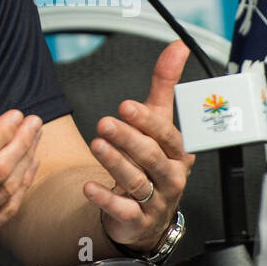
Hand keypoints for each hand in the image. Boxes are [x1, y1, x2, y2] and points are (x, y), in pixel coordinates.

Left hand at [85, 40, 194, 252]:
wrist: (149, 211)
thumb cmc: (154, 160)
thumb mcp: (159, 122)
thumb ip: (166, 84)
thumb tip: (178, 46)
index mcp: (178, 151)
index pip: (167, 135)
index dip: (147, 121)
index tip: (126, 106)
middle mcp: (170, 176)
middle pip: (151, 157)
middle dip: (128, 139)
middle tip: (104, 124)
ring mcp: (155, 200)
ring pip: (137, 181)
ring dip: (115, 163)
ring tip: (96, 144)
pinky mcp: (136, 219)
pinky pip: (122, 210)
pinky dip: (105, 199)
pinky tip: (88, 186)